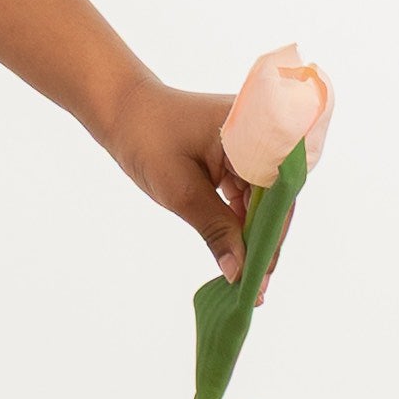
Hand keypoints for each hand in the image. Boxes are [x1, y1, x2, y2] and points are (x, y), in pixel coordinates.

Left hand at [101, 77, 257, 280]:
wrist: (122, 112)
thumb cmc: (147, 140)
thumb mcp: (179, 190)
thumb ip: (215, 230)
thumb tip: (239, 272)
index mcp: (252, 131)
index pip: (276, 190)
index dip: (272, 232)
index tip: (262, 270)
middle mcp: (260, 136)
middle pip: (274, 198)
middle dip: (264, 241)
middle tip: (257, 286)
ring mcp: (250, 148)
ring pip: (263, 201)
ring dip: (254, 236)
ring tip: (248, 278)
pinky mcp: (237, 159)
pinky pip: (248, 195)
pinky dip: (241, 223)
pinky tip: (238, 254)